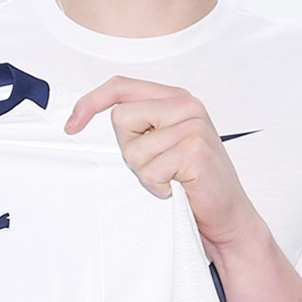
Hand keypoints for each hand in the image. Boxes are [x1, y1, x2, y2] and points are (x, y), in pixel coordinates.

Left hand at [65, 75, 258, 249]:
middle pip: (121, 118)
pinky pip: (149, 171)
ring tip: (171, 178)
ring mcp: (193, 126)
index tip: (72, 125)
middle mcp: (186, 105)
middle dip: (129, 148)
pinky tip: (177, 188)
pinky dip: (157, 187)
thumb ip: (139, 123)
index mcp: (175, 97)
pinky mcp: (194, 150)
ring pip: (133, 149)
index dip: (91, 102)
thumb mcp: (162, 142)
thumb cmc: (191, 181)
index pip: (121, 86)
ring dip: (146, 173)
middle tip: (157, 164)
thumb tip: (85, 116)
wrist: (228, 216)